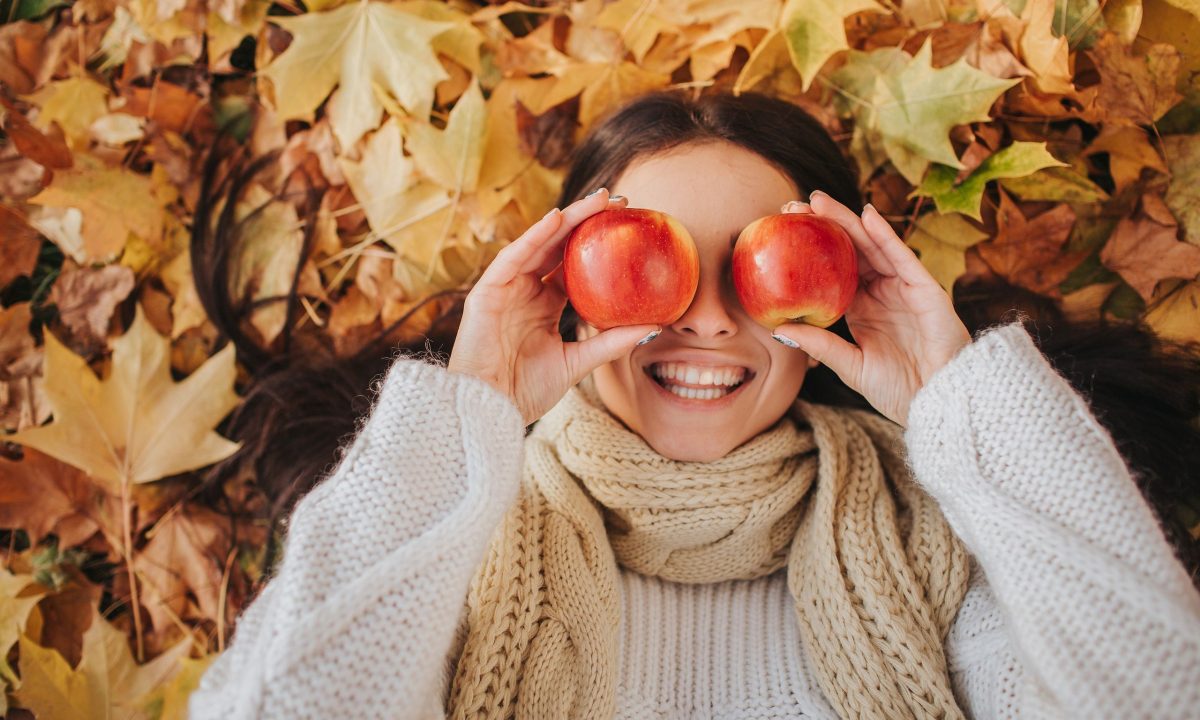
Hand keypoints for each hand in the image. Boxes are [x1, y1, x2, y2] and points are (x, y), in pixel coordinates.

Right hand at [447, 189, 660, 424]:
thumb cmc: (527, 390)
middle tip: (618, 201)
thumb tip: (655, 327)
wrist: (490, 409)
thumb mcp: (577, 362)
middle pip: (558, 247)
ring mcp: (506, 289)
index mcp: (544, 305)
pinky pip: (512, 258)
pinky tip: (556, 219)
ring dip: (566, 219)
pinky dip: (533, 237)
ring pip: (538, 244)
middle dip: (586, 221)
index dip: (597, 245)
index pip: (573, 266)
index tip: (628, 228)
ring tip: (597, 201)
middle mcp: (525, 291)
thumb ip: (610, 342)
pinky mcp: (487, 291)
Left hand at [770, 192, 971, 426]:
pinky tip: (867, 215)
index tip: (782, 234)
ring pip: (872, 247)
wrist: (936, 404)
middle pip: (850, 251)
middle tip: (792, 205)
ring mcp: (904, 289)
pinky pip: (902, 257)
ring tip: (819, 200)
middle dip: (824, 226)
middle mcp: (882, 293)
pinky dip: (886, 235)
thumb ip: (819, 344)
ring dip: (848, 221)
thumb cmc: (897, 390)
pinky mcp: (925, 289)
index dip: (812, 251)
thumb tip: (779, 329)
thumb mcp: (849, 365)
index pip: (833, 272)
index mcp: (863, 309)